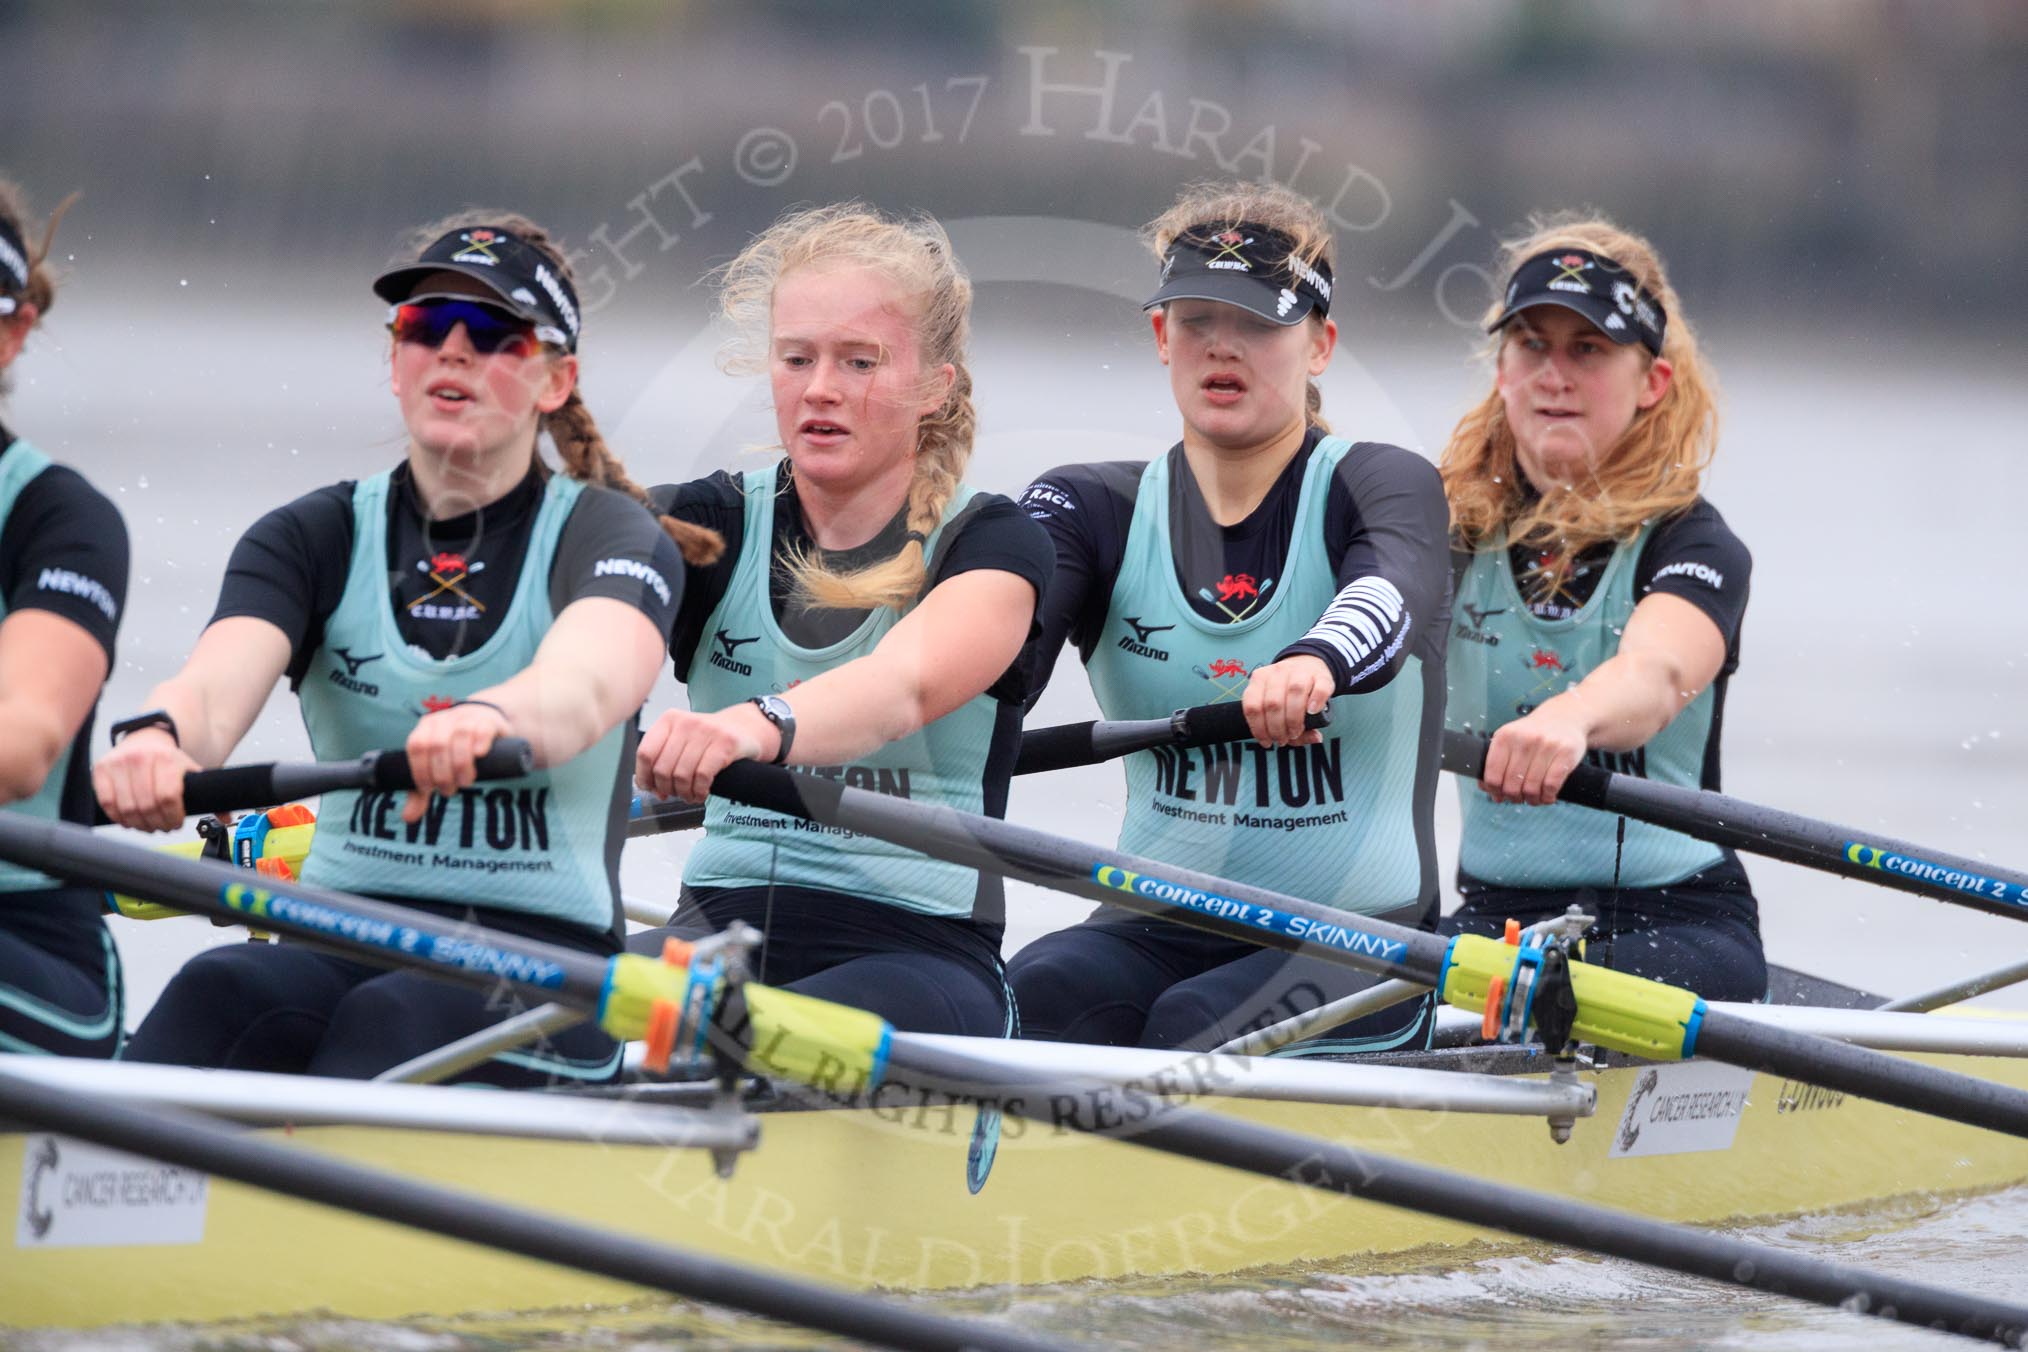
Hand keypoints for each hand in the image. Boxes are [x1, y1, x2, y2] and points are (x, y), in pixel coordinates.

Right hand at [94, 727, 202, 832]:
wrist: (148, 737)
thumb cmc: (170, 759)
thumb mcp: (192, 771)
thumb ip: (208, 794)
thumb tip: (226, 818)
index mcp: (167, 759)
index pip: (168, 797)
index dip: (173, 816)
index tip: (177, 822)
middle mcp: (141, 759)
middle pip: (147, 806)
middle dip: (158, 823)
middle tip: (163, 826)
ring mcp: (119, 763)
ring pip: (127, 808)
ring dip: (139, 824)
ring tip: (147, 824)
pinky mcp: (101, 769)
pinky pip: (107, 802)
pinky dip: (118, 817)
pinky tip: (128, 819)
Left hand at [401, 702, 512, 823]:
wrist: (485, 721)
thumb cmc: (456, 749)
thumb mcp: (436, 767)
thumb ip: (421, 792)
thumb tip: (408, 818)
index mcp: (425, 728)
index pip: (416, 746)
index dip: (420, 770)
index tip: (429, 789)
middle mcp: (443, 720)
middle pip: (437, 745)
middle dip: (442, 773)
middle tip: (450, 791)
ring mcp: (465, 718)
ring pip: (460, 736)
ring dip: (461, 763)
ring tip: (466, 782)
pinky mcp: (487, 721)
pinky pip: (481, 729)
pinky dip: (479, 743)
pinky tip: (479, 756)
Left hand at [635, 705, 772, 802]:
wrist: (744, 728)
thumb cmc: (708, 738)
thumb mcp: (681, 739)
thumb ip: (662, 758)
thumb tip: (649, 786)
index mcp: (669, 720)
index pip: (645, 753)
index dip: (645, 777)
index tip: (651, 788)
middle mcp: (686, 722)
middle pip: (663, 768)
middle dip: (667, 789)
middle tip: (675, 795)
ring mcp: (707, 731)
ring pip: (682, 775)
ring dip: (684, 794)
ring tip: (690, 796)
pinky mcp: (725, 743)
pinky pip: (703, 776)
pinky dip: (699, 791)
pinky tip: (702, 793)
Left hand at [1240, 655, 1331, 746]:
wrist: (1310, 666)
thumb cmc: (1289, 693)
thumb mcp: (1279, 707)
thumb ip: (1284, 727)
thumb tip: (1312, 739)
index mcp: (1260, 678)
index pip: (1252, 705)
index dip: (1259, 729)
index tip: (1267, 742)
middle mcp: (1277, 672)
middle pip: (1273, 703)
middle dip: (1277, 728)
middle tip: (1284, 739)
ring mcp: (1300, 671)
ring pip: (1294, 692)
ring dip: (1293, 719)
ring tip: (1295, 732)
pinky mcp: (1321, 675)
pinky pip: (1319, 689)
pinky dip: (1315, 702)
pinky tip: (1312, 712)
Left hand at [1481, 697, 1590, 805]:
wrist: (1563, 716)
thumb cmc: (1532, 734)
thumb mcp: (1509, 740)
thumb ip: (1495, 762)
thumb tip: (1486, 789)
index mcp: (1505, 737)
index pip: (1492, 775)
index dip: (1494, 791)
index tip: (1499, 795)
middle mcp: (1524, 739)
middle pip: (1512, 785)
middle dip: (1514, 797)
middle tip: (1518, 798)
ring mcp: (1546, 745)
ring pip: (1532, 788)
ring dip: (1532, 800)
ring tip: (1533, 799)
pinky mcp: (1565, 752)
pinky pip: (1551, 785)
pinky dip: (1548, 796)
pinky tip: (1547, 796)